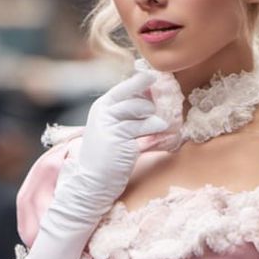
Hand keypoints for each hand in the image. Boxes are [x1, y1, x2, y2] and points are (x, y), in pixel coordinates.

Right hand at [41, 66, 175, 236]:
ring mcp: (111, 124)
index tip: (155, 76)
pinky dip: (159, 132)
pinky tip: (166, 136)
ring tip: (162, 127)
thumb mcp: (115, 130)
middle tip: (164, 110)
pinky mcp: (120, 138)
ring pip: (143, 111)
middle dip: (152, 105)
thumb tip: (154, 100)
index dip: (141, 80)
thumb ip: (131, 115)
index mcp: (102, 106)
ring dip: (156, 120)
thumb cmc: (107, 157)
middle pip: (136, 97)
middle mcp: (104, 111)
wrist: (92, 183)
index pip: (124, 87)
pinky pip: (147, 129)